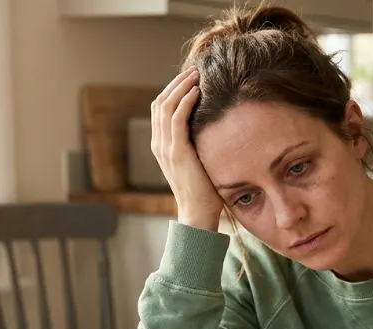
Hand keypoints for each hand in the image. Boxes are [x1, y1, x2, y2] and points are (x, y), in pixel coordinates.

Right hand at [151, 67, 224, 230]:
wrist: (198, 213)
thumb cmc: (204, 191)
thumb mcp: (198, 161)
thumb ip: (197, 144)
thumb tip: (213, 127)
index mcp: (162, 145)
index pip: (160, 109)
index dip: (173, 90)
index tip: (190, 78)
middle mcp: (159, 144)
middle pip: (160, 102)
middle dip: (176, 83)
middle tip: (194, 70)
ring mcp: (165, 148)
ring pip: (166, 106)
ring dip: (181, 87)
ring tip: (196, 75)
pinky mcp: (176, 152)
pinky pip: (176, 119)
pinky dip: (185, 101)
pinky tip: (197, 92)